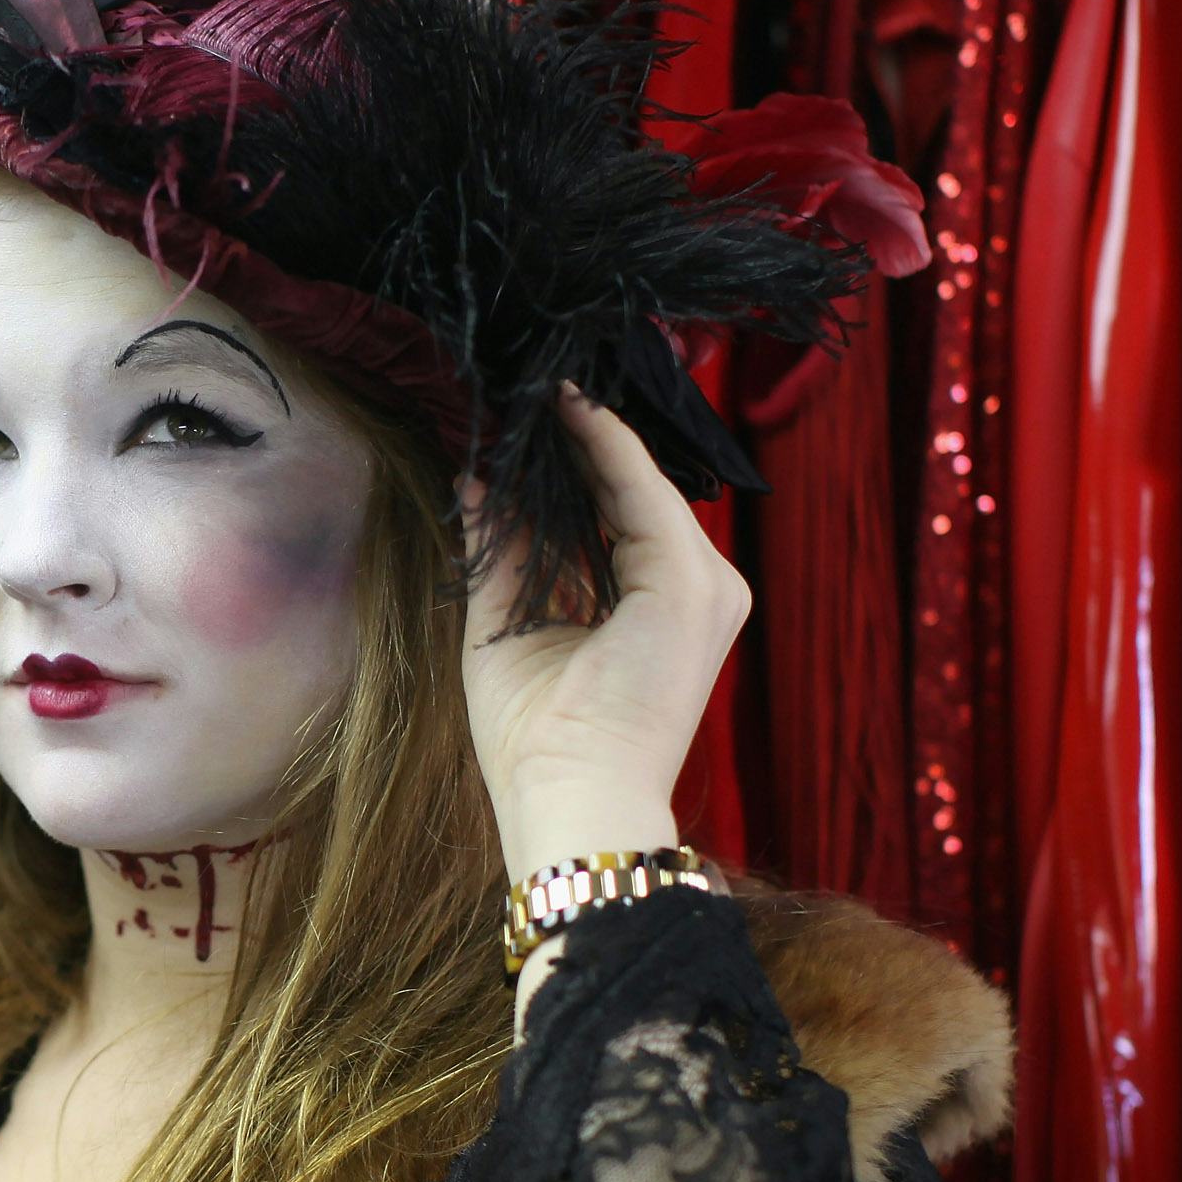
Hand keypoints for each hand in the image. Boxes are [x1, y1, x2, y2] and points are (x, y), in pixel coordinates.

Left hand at [457, 384, 746, 878]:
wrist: (571, 796)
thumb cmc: (537, 738)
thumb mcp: (505, 623)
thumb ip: (500, 551)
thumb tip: (476, 479)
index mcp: (657, 608)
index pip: (615, 517)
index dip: (572, 465)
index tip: (527, 417)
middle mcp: (695, 591)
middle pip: (631, 495)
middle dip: (576, 442)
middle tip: (525, 387)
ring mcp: (704, 585)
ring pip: (639, 485)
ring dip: (586, 433)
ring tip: (537, 385)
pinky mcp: (693, 582)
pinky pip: (642, 492)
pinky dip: (604, 445)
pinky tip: (567, 407)